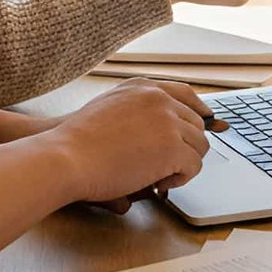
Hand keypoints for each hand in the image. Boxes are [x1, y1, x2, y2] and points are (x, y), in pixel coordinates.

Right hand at [32, 79, 212, 205]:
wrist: (66, 156)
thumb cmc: (78, 141)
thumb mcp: (108, 109)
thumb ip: (136, 111)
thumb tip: (165, 132)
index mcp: (144, 87)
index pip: (186, 95)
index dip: (198, 111)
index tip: (205, 123)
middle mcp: (159, 99)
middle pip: (196, 123)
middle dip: (187, 145)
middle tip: (168, 164)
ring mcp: (168, 122)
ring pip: (199, 145)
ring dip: (184, 163)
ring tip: (161, 176)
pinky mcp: (172, 147)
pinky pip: (194, 165)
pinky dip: (181, 178)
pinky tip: (160, 183)